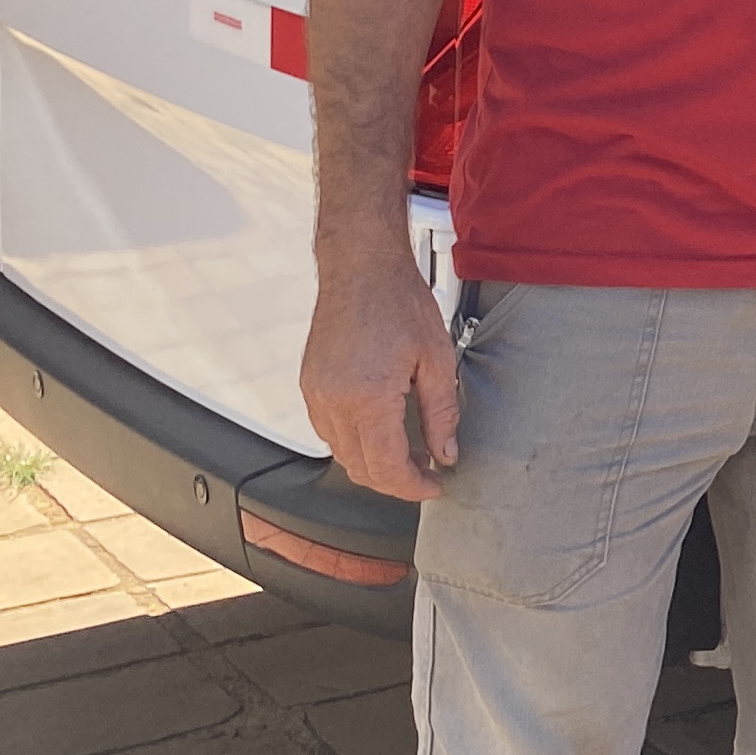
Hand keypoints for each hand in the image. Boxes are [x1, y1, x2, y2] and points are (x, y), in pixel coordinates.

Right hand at [301, 248, 461, 501]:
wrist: (361, 268)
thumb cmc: (398, 302)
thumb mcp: (437, 359)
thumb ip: (441, 413)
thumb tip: (446, 453)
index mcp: (366, 398)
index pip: (386, 467)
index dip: (413, 487)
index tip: (434, 486)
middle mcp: (333, 401)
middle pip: (360, 468)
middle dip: (395, 480)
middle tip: (427, 471)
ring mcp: (315, 394)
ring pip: (342, 454)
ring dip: (374, 462)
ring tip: (411, 450)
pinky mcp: (309, 385)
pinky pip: (329, 431)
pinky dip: (355, 442)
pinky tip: (382, 429)